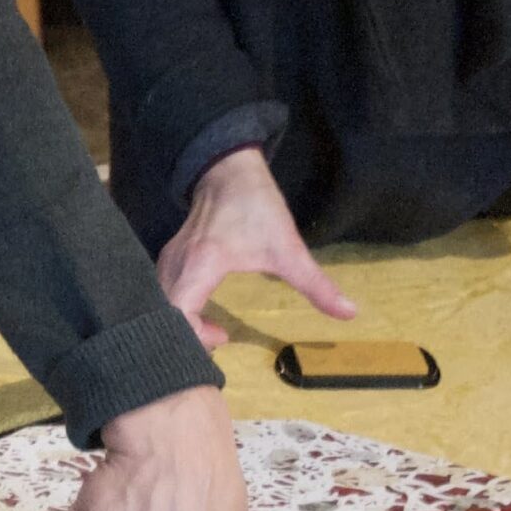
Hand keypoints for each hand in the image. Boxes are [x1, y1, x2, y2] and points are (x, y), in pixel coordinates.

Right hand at [156, 148, 354, 347]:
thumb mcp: (289, 248)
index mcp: (203, 263)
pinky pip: (164, 289)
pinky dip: (176, 306)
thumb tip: (349, 313)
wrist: (229, 170)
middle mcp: (178, 263)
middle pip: (165, 312)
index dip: (194, 335)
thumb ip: (317, 284)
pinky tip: (198, 312)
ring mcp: (171, 258)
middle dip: (187, 333)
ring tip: (210, 331)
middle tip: (218, 340)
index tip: (223, 338)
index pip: (178, 311)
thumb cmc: (256, 207)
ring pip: (161, 301)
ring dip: (180, 320)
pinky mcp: (172, 255)